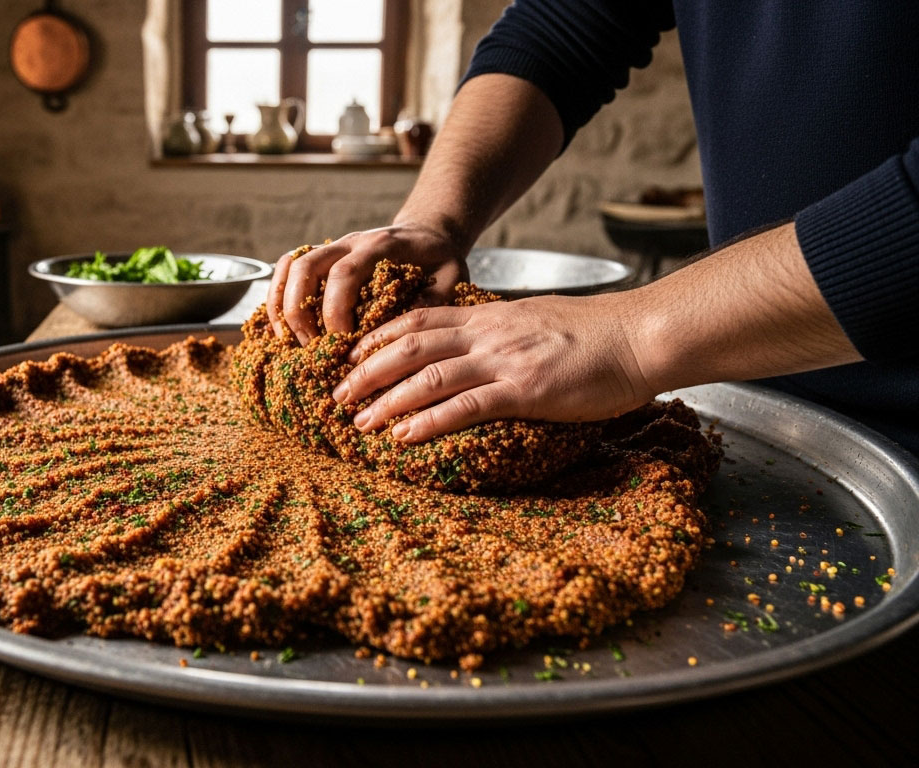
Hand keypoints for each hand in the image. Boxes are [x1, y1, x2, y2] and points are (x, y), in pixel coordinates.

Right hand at [264, 221, 469, 344]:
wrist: (429, 233)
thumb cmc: (439, 260)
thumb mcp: (451, 277)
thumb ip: (433, 300)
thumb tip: (401, 332)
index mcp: (381, 246)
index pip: (345, 274)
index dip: (335, 310)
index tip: (339, 343)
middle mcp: (350, 243)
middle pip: (306, 267)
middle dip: (299, 310)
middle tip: (308, 347)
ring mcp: (332, 248)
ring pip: (290, 265)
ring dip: (281, 304)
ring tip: (289, 342)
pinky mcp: (322, 258)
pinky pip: (287, 269)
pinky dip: (276, 297)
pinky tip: (280, 329)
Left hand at [330, 294, 655, 441]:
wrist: (640, 336)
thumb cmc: (598, 334)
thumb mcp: (537, 321)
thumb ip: (503, 333)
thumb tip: (479, 349)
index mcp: (489, 317)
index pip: (418, 319)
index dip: (378, 337)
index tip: (351, 357)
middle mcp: (488, 334)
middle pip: (409, 346)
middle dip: (367, 372)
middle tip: (337, 395)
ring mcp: (504, 362)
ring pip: (428, 376)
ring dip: (386, 400)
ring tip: (358, 422)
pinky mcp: (524, 392)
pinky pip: (465, 406)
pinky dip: (428, 421)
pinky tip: (403, 436)